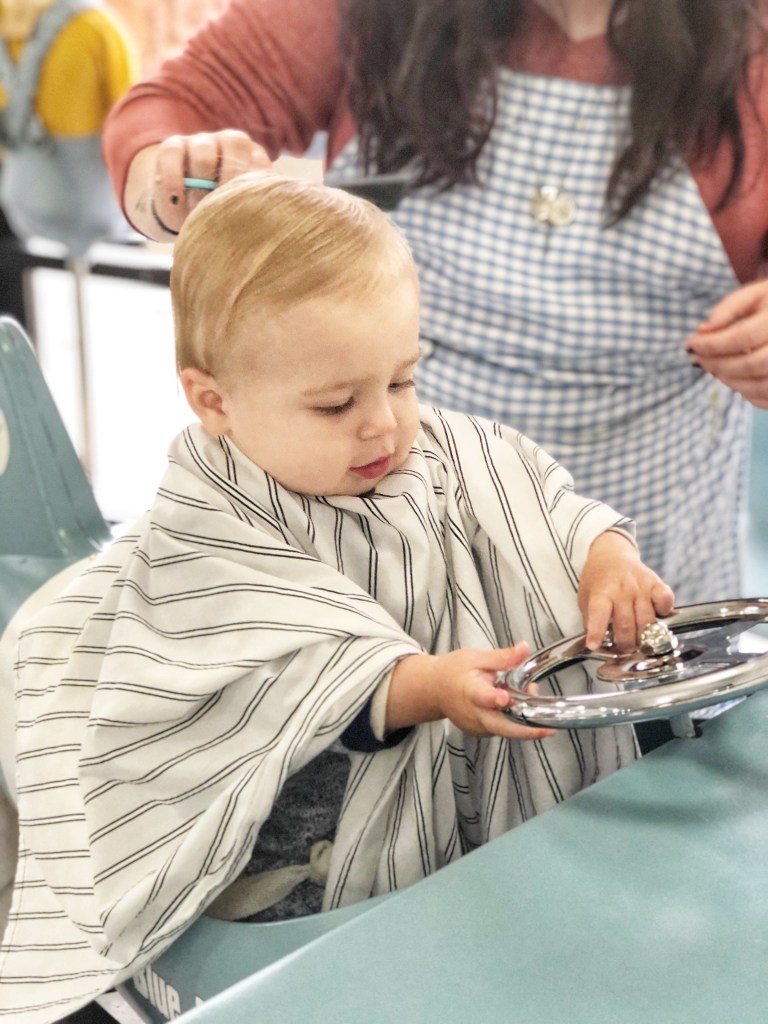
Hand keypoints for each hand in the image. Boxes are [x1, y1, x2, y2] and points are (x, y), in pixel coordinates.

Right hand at [125, 131, 271, 240]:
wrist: (184, 211)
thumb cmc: (219, 217)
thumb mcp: (236, 215)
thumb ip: (247, 211)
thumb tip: (256, 224)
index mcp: (252, 157)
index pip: (259, 159)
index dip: (253, 184)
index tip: (246, 210)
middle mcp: (229, 143)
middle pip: (235, 143)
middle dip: (229, 179)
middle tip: (222, 210)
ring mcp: (201, 141)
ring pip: (204, 149)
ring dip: (201, 183)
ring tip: (197, 211)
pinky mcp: (173, 146)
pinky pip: (172, 154)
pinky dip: (173, 180)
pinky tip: (176, 201)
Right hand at [388, 644, 554, 740]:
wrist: (435, 688)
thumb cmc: (455, 671)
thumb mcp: (477, 657)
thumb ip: (503, 657)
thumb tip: (525, 648)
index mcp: (471, 690)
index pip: (483, 697)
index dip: (495, 698)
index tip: (506, 697)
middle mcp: (474, 713)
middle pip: (500, 727)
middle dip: (525, 731)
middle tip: (547, 730)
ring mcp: (477, 726)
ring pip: (505, 730)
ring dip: (524, 720)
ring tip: (532, 694)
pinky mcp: (480, 732)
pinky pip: (502, 730)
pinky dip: (514, 720)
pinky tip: (518, 702)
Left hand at [578, 532, 674, 650]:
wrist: (611, 554)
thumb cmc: (598, 581)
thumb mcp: (585, 599)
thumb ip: (591, 621)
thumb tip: (598, 645)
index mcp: (601, 593)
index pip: (598, 614)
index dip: (597, 632)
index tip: (594, 645)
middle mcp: (621, 589)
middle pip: (627, 625)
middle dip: (626, 644)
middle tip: (624, 648)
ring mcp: (640, 586)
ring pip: (647, 621)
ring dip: (644, 637)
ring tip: (639, 640)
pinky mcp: (656, 583)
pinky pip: (666, 602)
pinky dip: (664, 613)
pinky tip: (656, 616)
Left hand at [685, 280, 767, 407]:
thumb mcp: (756, 294)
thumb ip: (729, 307)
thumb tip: (702, 330)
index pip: (743, 337)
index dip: (712, 344)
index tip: (691, 344)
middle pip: (751, 364)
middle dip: (718, 365)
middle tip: (698, 360)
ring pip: (761, 386)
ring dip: (730, 382)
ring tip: (714, 370)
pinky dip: (748, 394)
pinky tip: (736, 380)